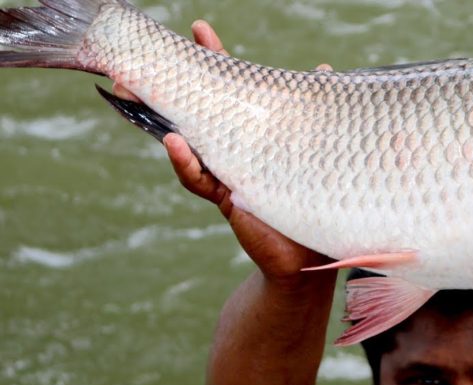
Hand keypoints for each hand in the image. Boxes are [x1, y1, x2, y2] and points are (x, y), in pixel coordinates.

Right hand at [114, 20, 332, 276]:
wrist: (309, 256)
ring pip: (188, 143)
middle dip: (175, 81)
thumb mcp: (320, 149)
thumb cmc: (317, 199)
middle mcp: (237, 151)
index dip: (215, 60)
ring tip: (137, 92)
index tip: (201, 30)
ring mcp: (228, 174)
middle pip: (200, 111)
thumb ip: (317, 112)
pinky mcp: (228, 200)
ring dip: (163, 118)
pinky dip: (188, 163)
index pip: (232, 90)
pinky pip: (201, 180)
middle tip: (154, 52)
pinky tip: (176, 143)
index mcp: (255, 134)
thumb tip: (325, 70)